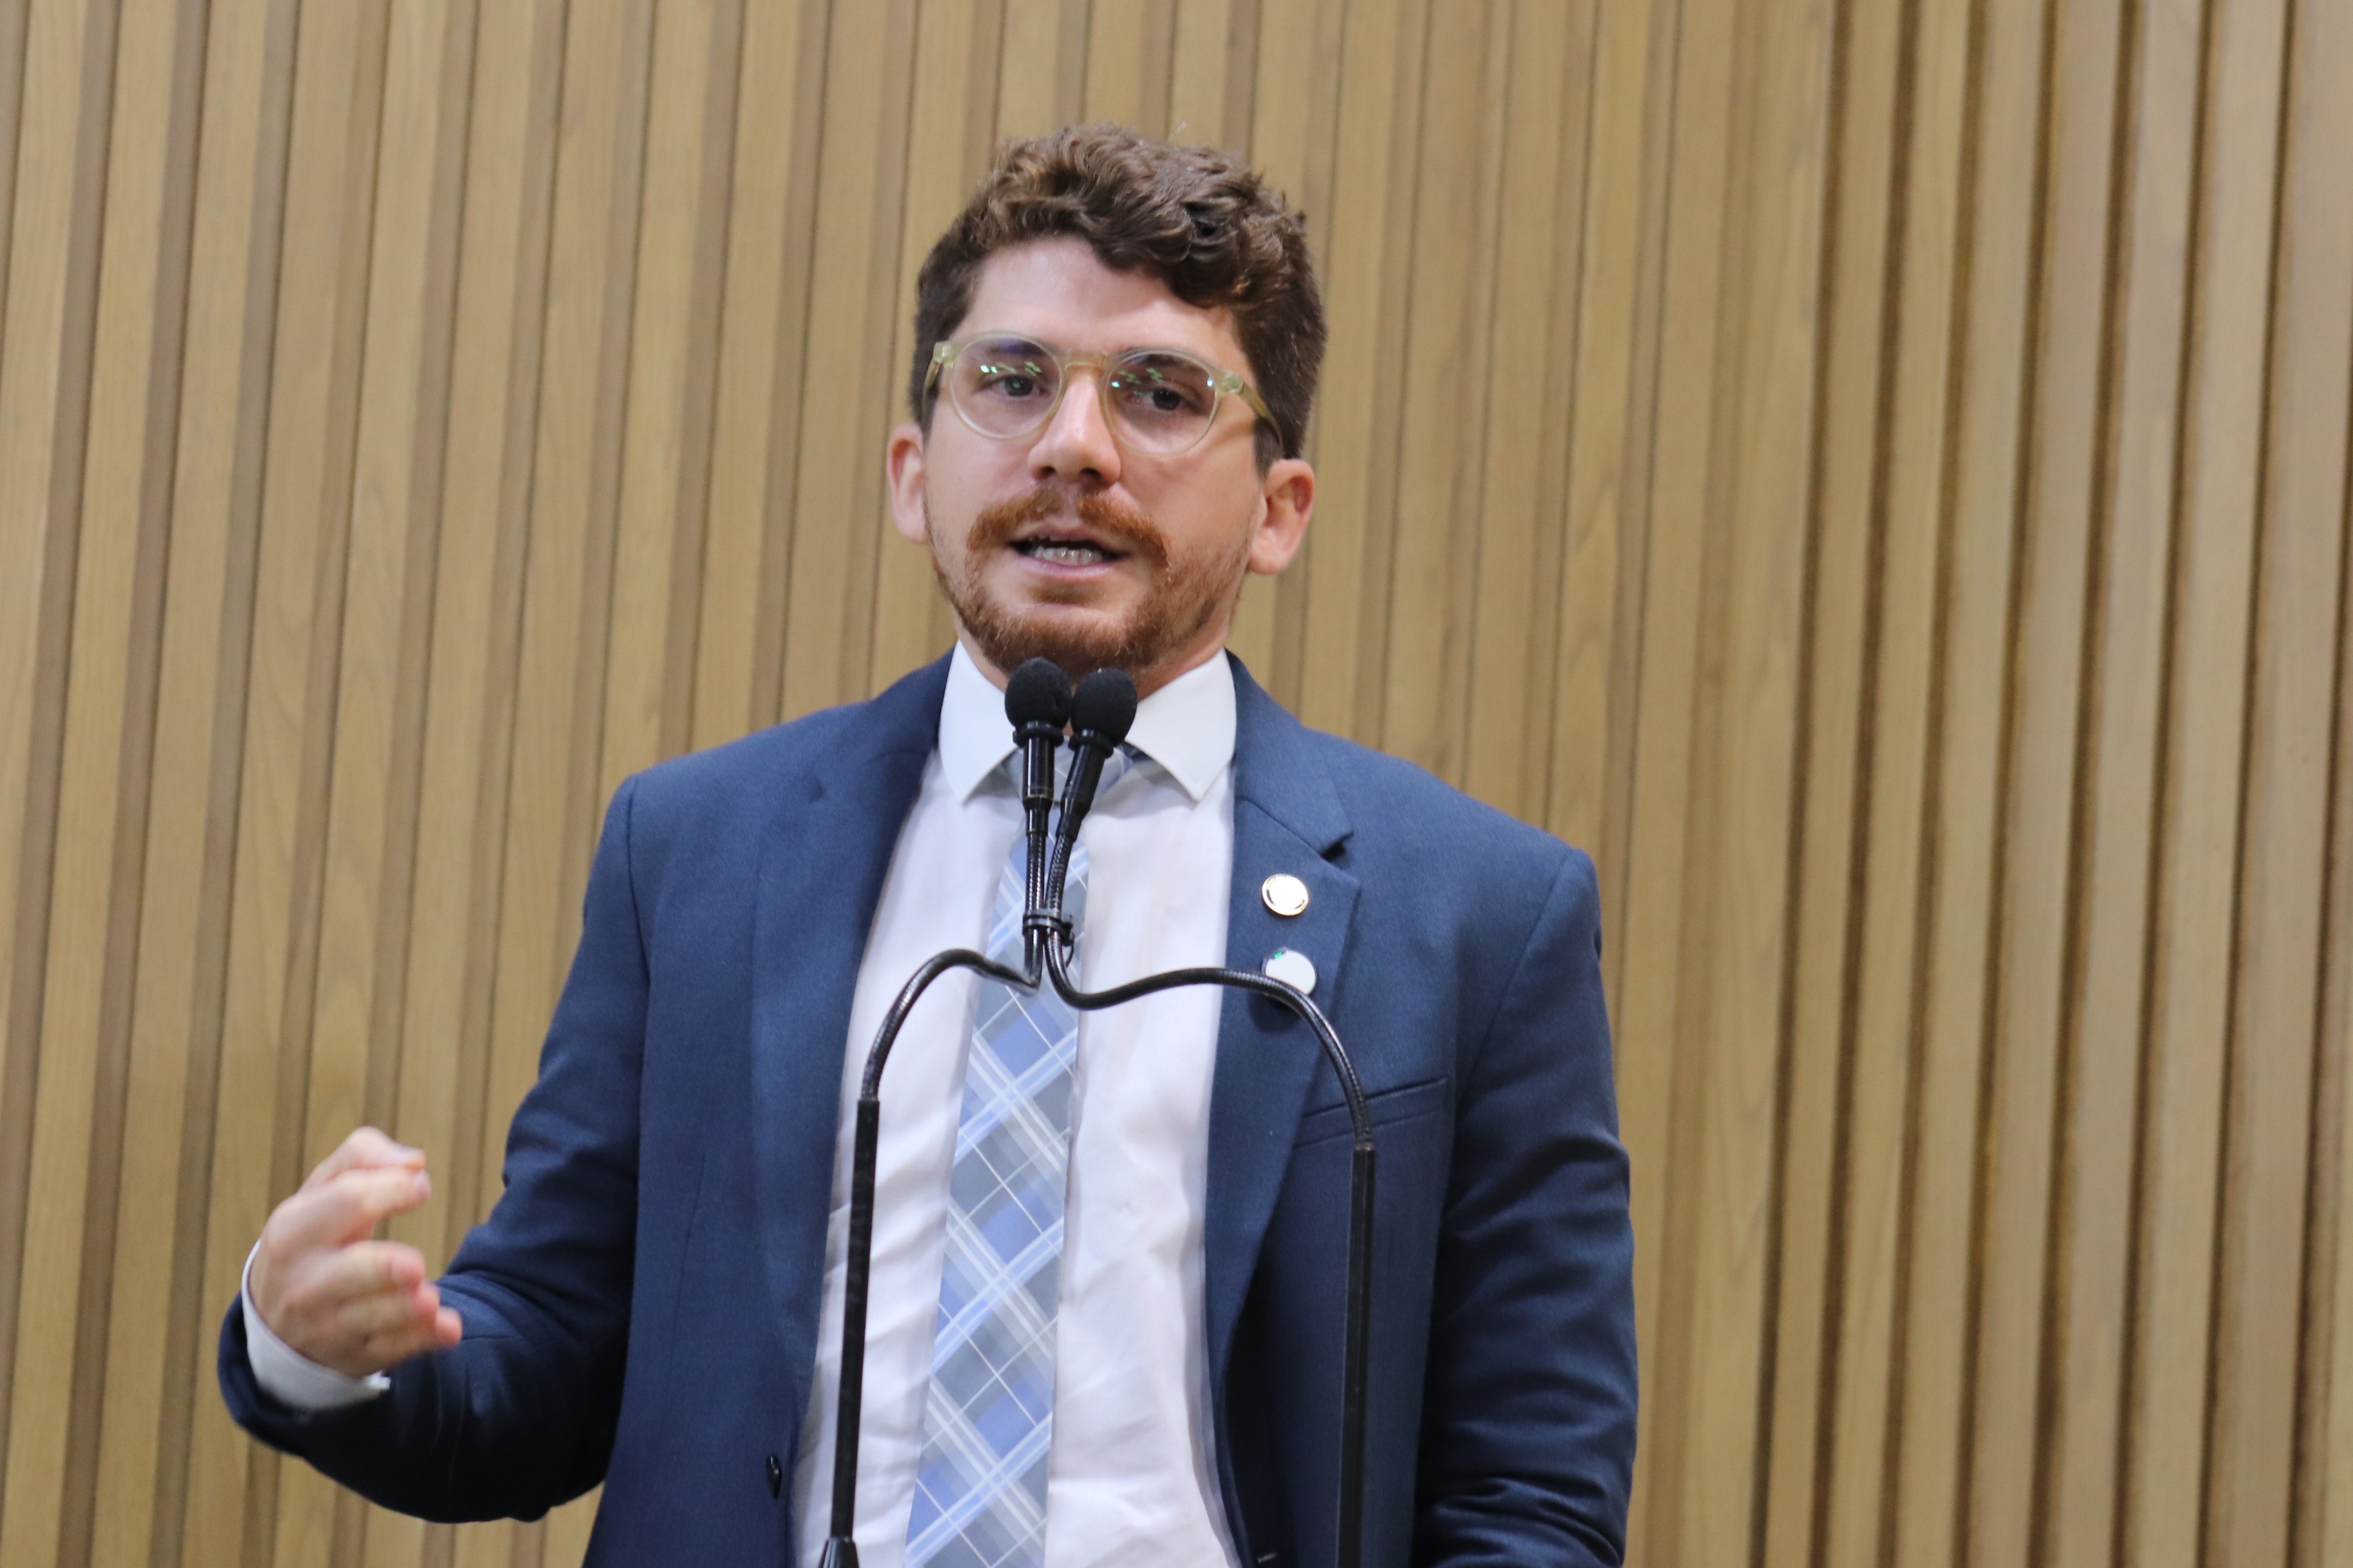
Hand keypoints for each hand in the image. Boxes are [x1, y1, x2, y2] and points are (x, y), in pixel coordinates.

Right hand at [248, 1127, 463, 1378]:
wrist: (274, 1321)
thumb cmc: (312, 1238)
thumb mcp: (320, 1191)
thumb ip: (363, 1158)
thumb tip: (413, 1163)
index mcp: (294, 1230)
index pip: (347, 1203)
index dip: (391, 1190)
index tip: (422, 1186)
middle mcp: (306, 1282)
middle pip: (352, 1271)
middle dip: (385, 1268)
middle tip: (415, 1266)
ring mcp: (327, 1324)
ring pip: (372, 1318)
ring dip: (405, 1310)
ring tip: (428, 1300)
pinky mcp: (354, 1354)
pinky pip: (392, 1349)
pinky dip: (421, 1340)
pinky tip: (448, 1328)